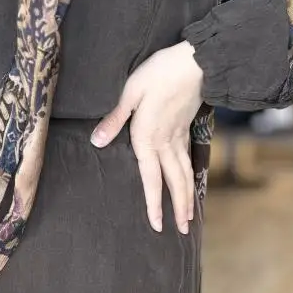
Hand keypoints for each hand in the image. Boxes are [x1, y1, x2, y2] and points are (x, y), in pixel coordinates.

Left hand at [91, 41, 203, 233]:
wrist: (196, 61)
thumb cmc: (160, 72)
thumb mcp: (131, 91)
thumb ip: (115, 119)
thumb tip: (97, 141)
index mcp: (149, 139)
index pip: (151, 179)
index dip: (154, 204)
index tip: (156, 225)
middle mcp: (166, 144)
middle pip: (173, 183)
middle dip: (177, 209)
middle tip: (181, 231)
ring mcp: (180, 138)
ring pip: (185, 175)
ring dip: (188, 198)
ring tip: (189, 219)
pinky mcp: (187, 129)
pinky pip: (189, 161)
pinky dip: (191, 178)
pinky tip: (191, 186)